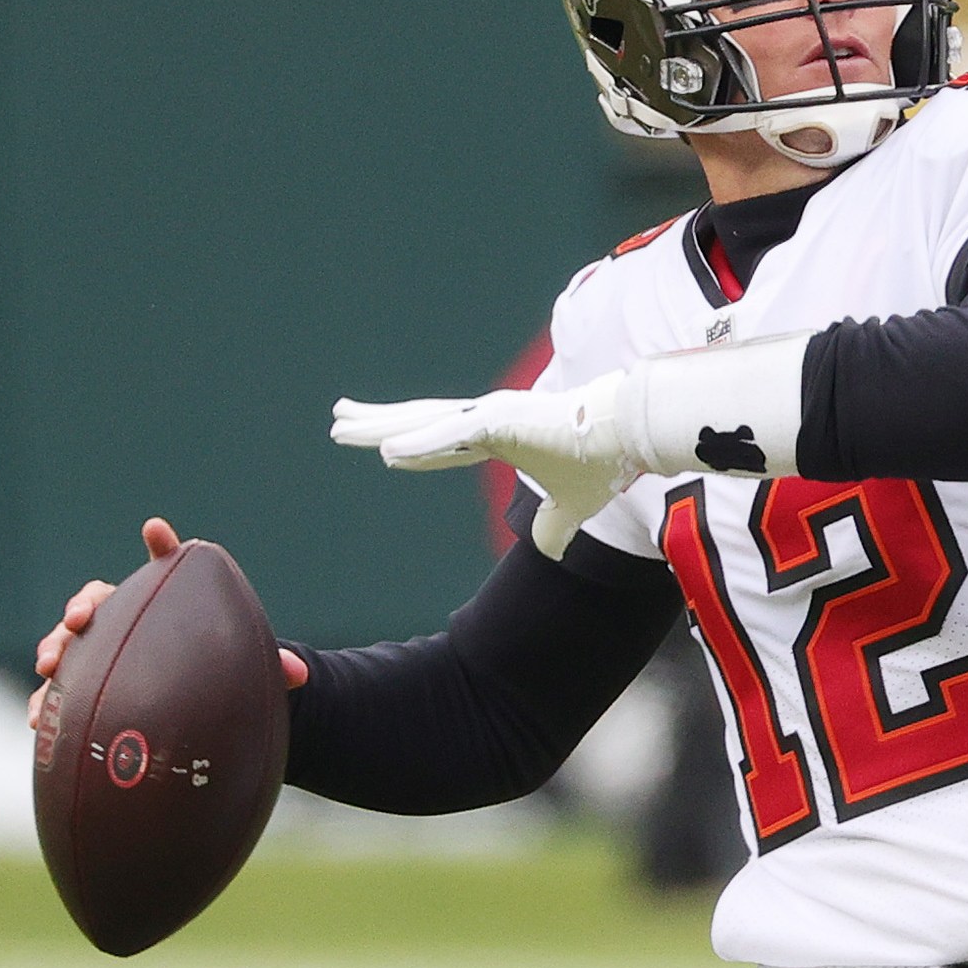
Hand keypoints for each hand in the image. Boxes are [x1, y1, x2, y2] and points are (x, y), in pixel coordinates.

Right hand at [28, 517, 306, 727]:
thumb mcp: (243, 671)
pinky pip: (56, 696)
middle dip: (82, 607)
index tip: (159, 530)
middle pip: (96, 603)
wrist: (190, 710)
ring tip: (49, 666)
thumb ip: (270, 667)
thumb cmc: (215, 675)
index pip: (161, 572)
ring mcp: (96, 657)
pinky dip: (46, 703)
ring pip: (67, 646)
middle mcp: (123, 625)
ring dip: (55, 649)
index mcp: (163, 608)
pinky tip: (40, 719)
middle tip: (79, 618)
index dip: (162, 548)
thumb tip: (299, 673)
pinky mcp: (81, 694)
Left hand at [330, 373, 635, 557]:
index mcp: (500, 434)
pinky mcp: (500, 420)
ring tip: (342, 424)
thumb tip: (551, 551)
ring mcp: (491, 416)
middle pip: (419, 422)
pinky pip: (449, 436)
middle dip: (377, 422)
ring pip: (422, 422)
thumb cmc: (602, 460)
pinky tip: (385, 452)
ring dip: (380, 426)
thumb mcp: (572, 504)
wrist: (628, 434)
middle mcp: (488, 419)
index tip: (380, 448)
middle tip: (340, 420)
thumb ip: (555, 526)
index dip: (410, 447)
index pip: (442, 443)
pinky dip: (416, 445)